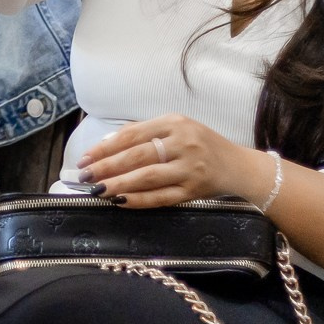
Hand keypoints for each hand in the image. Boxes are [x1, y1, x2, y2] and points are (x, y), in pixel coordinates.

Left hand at [77, 114, 268, 208]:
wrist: (238, 166)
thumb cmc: (201, 144)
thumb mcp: (177, 128)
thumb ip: (144, 133)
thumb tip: (105, 145)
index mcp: (174, 122)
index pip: (132, 135)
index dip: (105, 147)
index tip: (84, 158)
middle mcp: (182, 143)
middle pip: (137, 156)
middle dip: (106, 166)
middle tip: (85, 176)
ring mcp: (189, 168)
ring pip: (147, 177)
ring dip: (118, 185)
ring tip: (97, 190)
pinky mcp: (193, 191)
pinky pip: (160, 197)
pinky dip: (138, 200)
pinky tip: (120, 201)